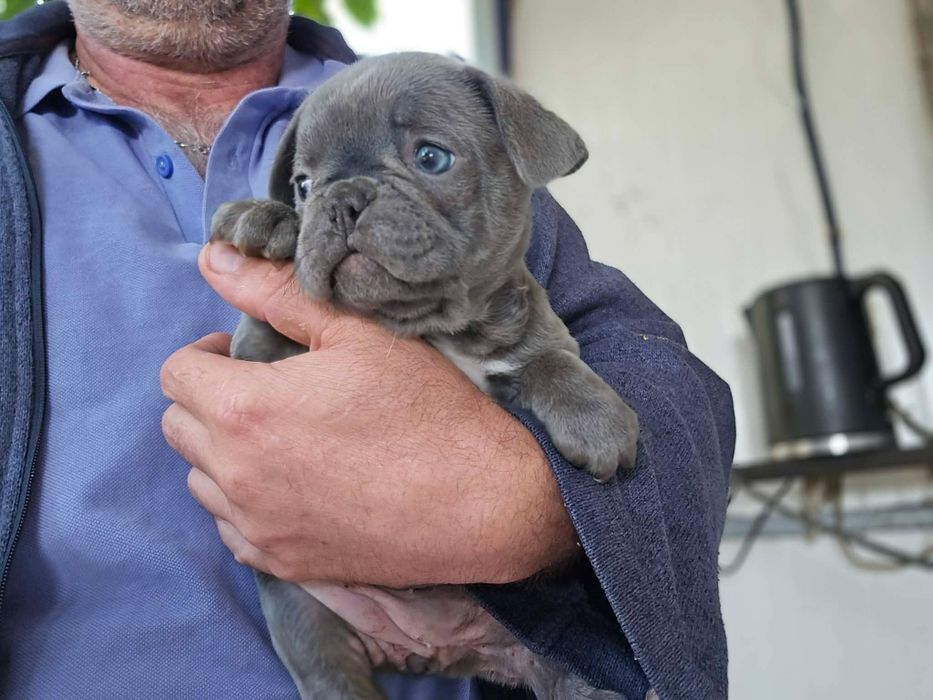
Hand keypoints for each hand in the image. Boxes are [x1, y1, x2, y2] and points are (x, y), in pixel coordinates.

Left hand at [160, 243, 576, 586]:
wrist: (480, 502)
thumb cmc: (426, 409)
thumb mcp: (357, 333)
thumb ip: (276, 292)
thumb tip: (214, 258)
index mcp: (246, 409)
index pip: (176, 374)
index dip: (204, 354)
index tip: (239, 354)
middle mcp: (237, 473)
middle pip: (178, 428)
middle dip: (208, 400)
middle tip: (260, 390)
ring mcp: (258, 525)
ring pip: (200, 481)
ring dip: (222, 453)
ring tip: (275, 439)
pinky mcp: (285, 562)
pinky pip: (232, 532)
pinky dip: (245, 505)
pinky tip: (289, 488)